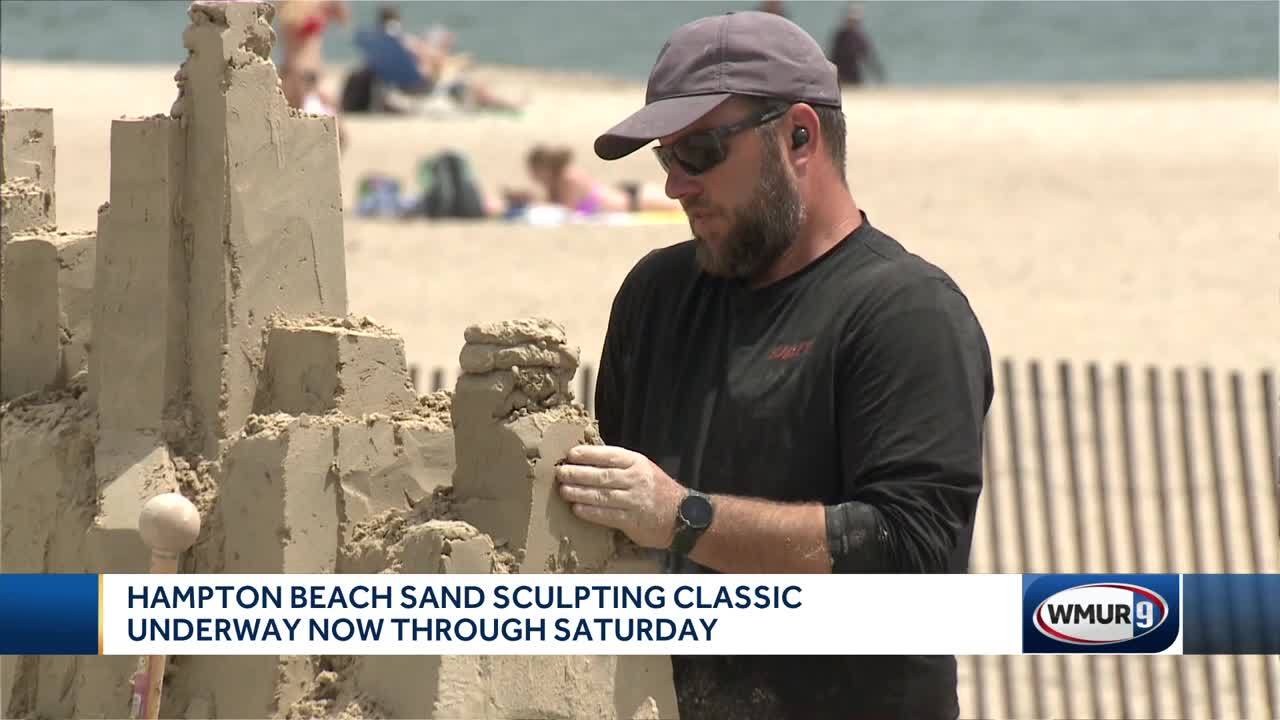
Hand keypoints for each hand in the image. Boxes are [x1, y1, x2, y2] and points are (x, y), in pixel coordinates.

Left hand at [555, 445, 685, 548]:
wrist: (681, 515)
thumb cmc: (656, 489)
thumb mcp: (643, 469)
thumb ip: (620, 465)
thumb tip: (587, 460)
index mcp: (637, 463)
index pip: (610, 455)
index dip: (588, 454)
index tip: (571, 454)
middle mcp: (636, 480)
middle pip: (602, 475)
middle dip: (579, 473)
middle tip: (561, 472)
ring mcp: (634, 501)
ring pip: (602, 495)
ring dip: (580, 492)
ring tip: (563, 490)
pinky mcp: (632, 521)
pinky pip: (607, 515)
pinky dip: (590, 512)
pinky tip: (576, 509)